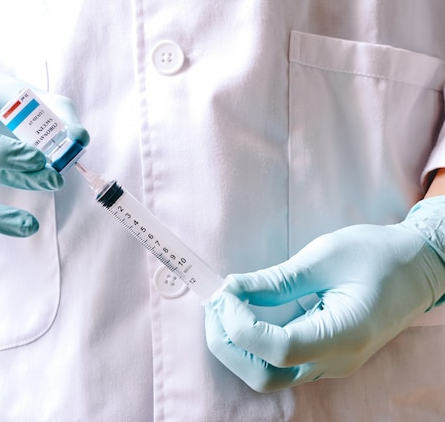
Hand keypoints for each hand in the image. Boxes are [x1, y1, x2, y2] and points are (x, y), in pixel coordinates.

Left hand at [205, 197, 444, 391]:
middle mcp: (335, 361)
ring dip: (235, 346)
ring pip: (268, 375)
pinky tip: (241, 314)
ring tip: (222, 307)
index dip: (240, 325)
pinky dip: (251, 342)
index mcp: (344, 335)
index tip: (224, 293)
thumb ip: (274, 280)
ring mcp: (330, 364)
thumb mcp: (323, 257)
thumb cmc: (377, 255)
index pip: (277, 350)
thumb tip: (230, 289)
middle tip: (214, 303)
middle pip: (264, 376)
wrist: (416, 267)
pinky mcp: (323, 356)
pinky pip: (278, 363)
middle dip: (227, 343)